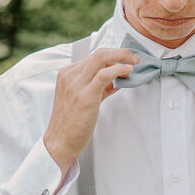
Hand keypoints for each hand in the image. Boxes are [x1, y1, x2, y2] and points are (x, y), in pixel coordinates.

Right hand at [43, 47, 139, 170]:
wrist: (60, 142)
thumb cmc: (72, 123)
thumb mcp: (83, 99)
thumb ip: (99, 87)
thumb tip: (118, 78)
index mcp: (67, 74)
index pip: (93, 56)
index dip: (113, 56)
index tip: (126, 60)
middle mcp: (70, 75)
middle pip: (98, 53)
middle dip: (120, 52)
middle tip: (134, 58)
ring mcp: (76, 84)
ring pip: (101, 58)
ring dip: (122, 57)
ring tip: (134, 63)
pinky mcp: (85, 95)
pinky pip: (104, 74)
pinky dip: (119, 69)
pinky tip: (128, 71)